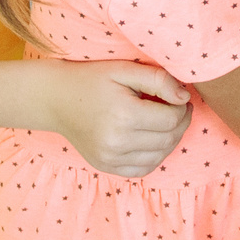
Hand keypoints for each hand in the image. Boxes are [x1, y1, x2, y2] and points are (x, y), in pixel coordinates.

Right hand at [42, 60, 191, 177]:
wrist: (55, 99)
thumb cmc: (91, 79)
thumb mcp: (124, 69)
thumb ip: (158, 80)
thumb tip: (185, 97)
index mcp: (124, 115)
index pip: (171, 119)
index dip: (182, 108)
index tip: (180, 98)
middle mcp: (117, 142)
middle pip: (168, 139)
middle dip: (180, 124)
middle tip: (178, 109)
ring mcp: (110, 158)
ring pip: (159, 156)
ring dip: (170, 140)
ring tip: (166, 122)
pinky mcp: (106, 166)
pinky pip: (142, 169)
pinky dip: (154, 157)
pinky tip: (152, 140)